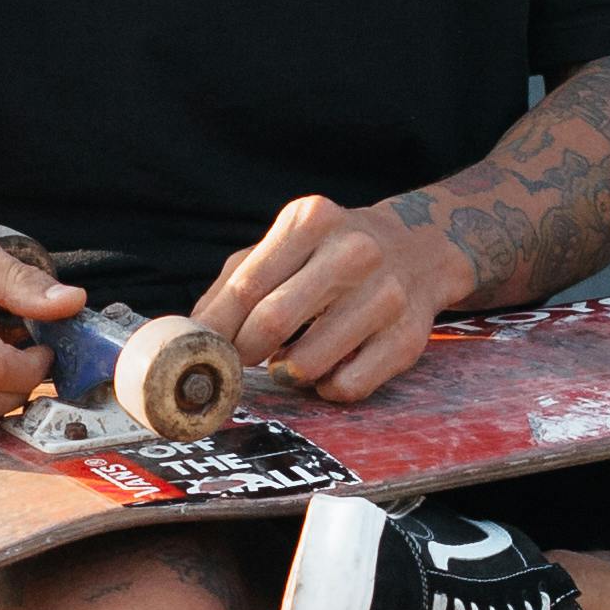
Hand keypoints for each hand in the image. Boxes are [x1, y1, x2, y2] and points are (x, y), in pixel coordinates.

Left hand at [195, 195, 464, 403]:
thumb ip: (234, 284)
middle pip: (273, 322)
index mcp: (311, 221)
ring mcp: (386, 296)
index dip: (217, 330)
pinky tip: (329, 369)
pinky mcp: (409, 338)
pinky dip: (327, 388)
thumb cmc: (331, 253)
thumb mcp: (284, 246)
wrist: (419, 250)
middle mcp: (354, 252)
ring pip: (309, 364)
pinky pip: (348, 386)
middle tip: (242, 361)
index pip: (246, 286)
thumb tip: (190, 333)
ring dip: (287, 373)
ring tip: (289, 362)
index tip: (203, 351)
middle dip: (245, 354)